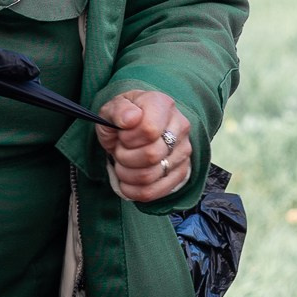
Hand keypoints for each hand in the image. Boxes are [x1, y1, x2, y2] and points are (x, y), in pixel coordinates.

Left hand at [97, 89, 191, 203]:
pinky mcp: (181, 173)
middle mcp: (180, 126)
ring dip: (126, 174)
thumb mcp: (112, 109)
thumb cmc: (123, 119)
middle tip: (120, 150)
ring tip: (123, 163)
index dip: (128, 138)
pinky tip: (127, 180)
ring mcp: (184, 151)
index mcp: (162, 105)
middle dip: (124, 157)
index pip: (149, 130)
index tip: (122, 135)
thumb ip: (118, 110)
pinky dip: (133, 190)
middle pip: (151, 155)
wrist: (134, 130)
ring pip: (150, 176)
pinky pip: (154, 192)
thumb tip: (130, 118)